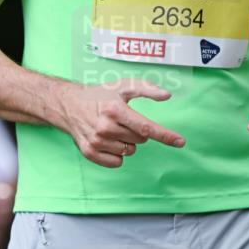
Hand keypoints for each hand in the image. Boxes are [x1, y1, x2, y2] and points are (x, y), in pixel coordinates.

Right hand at [57, 79, 185, 168]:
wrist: (68, 105)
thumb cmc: (99, 95)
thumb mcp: (122, 86)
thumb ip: (146, 89)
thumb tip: (167, 95)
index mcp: (115, 110)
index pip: (146, 128)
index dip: (166, 135)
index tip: (180, 142)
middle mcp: (105, 127)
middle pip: (140, 141)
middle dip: (137, 132)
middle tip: (123, 121)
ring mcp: (96, 142)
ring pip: (129, 152)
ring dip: (127, 143)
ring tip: (113, 130)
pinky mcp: (89, 152)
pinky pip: (116, 162)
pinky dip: (117, 154)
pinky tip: (108, 142)